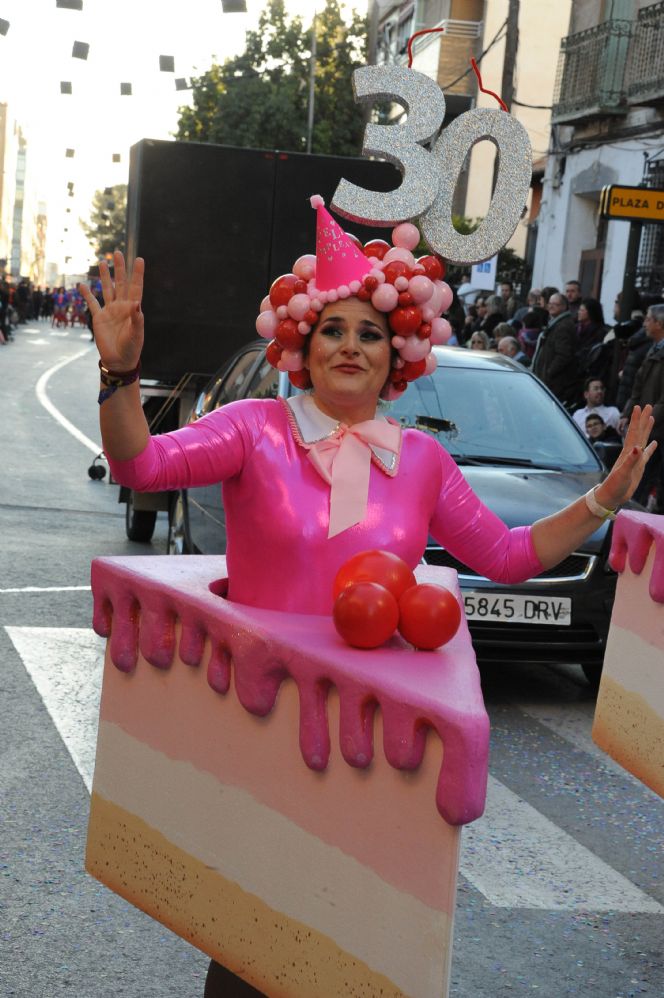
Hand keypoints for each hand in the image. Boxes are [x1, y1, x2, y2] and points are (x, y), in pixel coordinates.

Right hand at [81, 251, 143, 371]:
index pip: (136, 287)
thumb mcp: (136, 334)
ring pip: (107, 289)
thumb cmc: (131, 348)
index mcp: (133, 309)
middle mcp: (122, 306)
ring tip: (103, 262)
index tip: (139, 259)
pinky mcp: (99, 317)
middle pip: (121, 283)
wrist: (119, 360)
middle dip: (120, 268)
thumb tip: (137, 303)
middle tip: (117, 252)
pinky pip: (92, 303)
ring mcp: (110, 311)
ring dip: (105, 276)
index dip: (138, 274)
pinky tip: (82, 284)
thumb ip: (137, 319)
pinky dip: (87, 294)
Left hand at [596, 405, 656, 507]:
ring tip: (651, 418)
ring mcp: (635, 460)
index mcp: (628, 452)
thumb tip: (637, 447)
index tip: (639, 406)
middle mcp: (631, 453)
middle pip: (639, 432)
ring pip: (643, 440)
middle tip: (648, 405)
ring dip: (647, 429)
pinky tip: (654, 443)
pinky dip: (650, 448)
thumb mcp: (623, 473)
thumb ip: (630, 461)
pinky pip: (646, 454)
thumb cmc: (614, 486)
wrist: (610, 497)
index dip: (636, 419)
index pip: (633, 432)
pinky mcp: (638, 467)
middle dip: (643, 419)